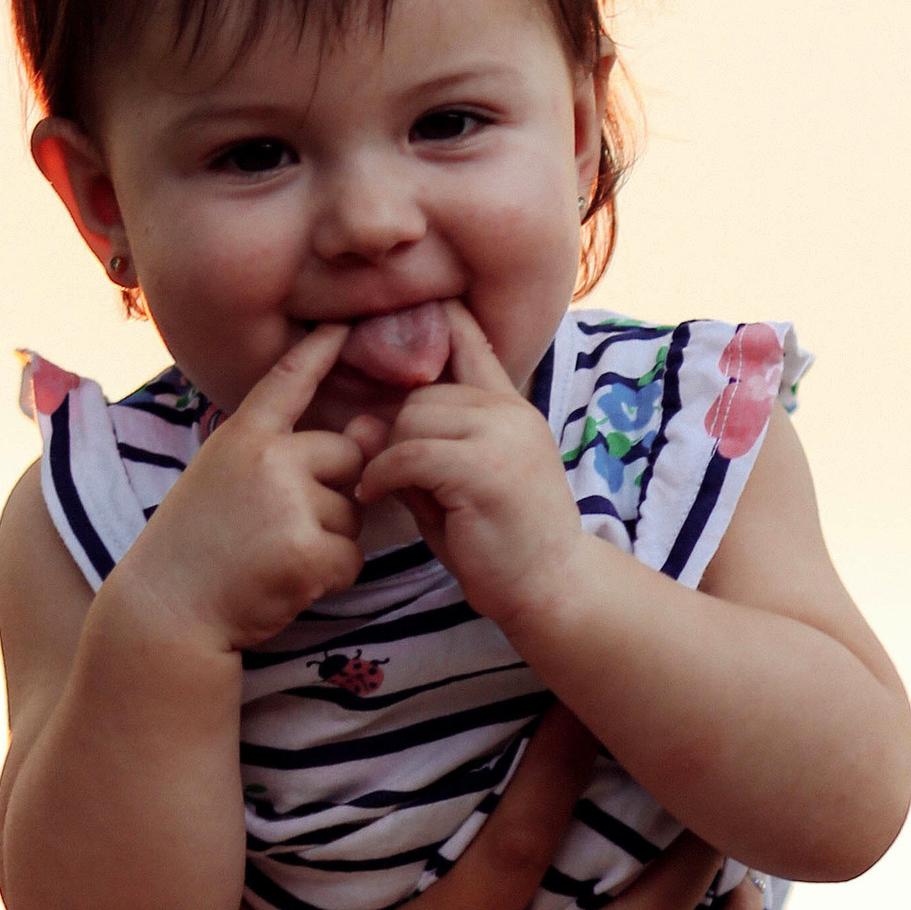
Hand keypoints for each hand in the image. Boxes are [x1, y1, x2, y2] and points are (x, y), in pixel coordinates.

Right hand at [118, 326, 381, 653]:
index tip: (342, 324)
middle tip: (280, 527)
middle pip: (345, 454)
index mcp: (242, 436)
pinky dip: (330, 576)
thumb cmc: (197, 547)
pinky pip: (352, 557)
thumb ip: (289, 456)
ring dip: (329, 539)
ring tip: (274, 557)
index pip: (288, 380)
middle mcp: (269, 458)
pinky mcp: (308, 551)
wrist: (167, 609)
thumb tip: (371, 430)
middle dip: (333, 491)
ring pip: (351, 512)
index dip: (319, 350)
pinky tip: (287, 583)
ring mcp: (289, 502)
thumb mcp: (224, 480)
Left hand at [351, 304, 588, 640]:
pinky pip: (409, 453)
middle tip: (392, 476)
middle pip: (422, 392)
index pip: (471, 341)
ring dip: (389, 455)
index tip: (392, 321)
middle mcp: (510, 412)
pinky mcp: (484, 469)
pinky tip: (375, 496)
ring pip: (412, 417)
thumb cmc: (498, 542)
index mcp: (509, 408)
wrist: (550, 588)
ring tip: (390, 490)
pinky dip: (382, 475)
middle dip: (397, 432)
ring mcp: (502, 436)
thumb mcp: (451, 486)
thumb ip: (414, 450)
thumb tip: (360, 424)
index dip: (437, 323)